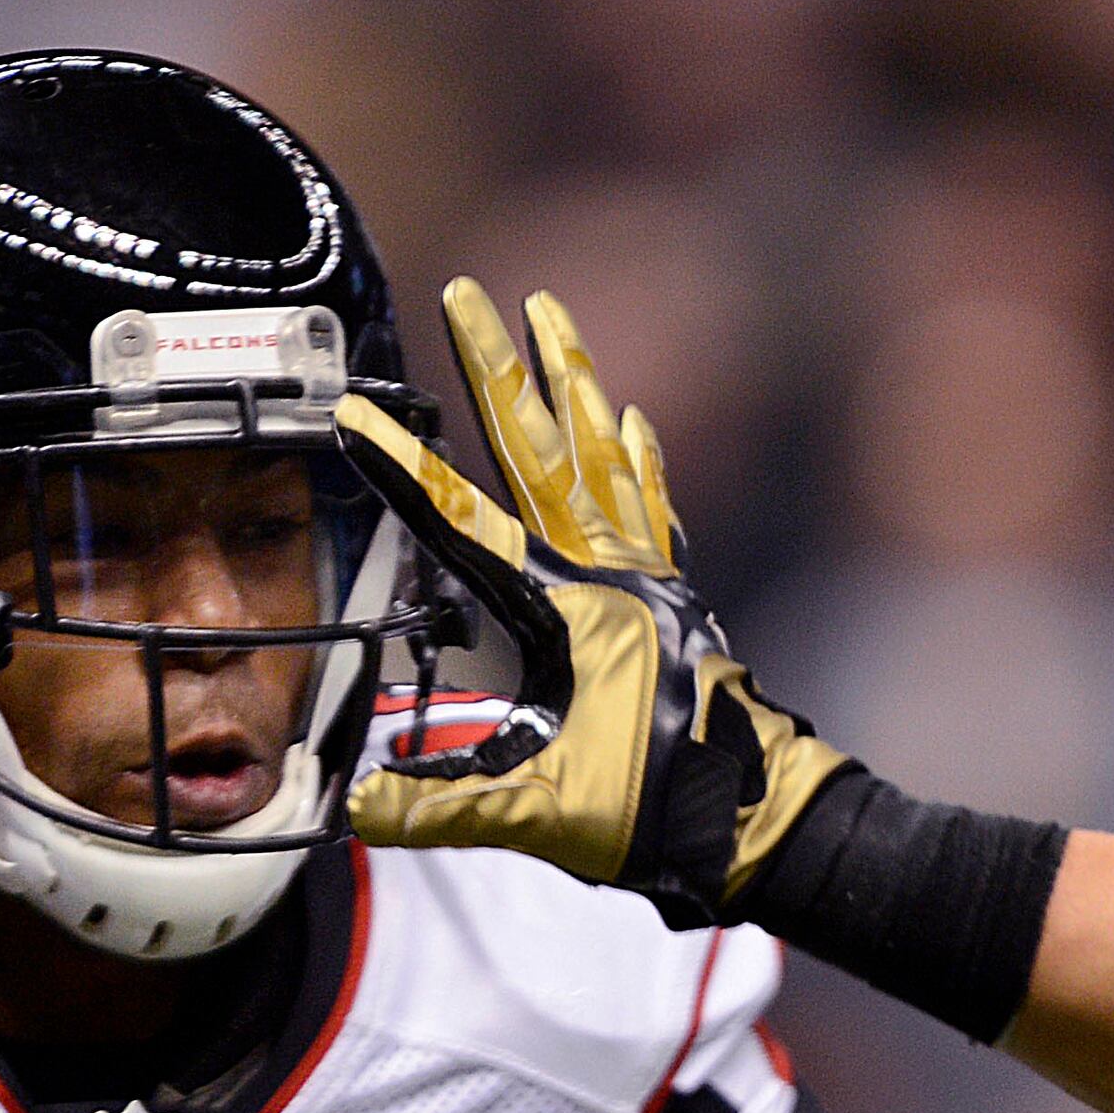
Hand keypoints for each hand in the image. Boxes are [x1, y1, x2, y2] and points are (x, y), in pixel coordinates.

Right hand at [334, 279, 847, 925]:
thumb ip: (443, 806)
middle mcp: (610, 574)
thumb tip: (358, 809)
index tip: (355, 410)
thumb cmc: (657, 812)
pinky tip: (632, 418)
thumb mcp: (539, 813)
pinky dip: (636, 454)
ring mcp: (649, 577)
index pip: (465, 520)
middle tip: (465, 291)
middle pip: (538, 448)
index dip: (405, 465)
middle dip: (495, 367)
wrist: (758, 821)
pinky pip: (650, 502)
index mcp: (567, 610)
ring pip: (600, 453)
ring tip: (549, 309)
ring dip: (571, 379)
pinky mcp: (676, 594)